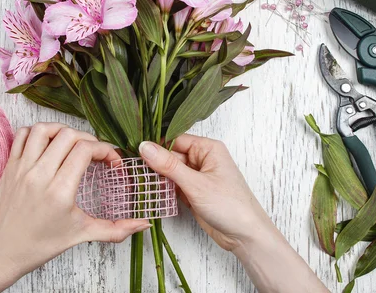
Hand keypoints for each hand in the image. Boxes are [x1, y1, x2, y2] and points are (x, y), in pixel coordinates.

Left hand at [0, 123, 150, 292]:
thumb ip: (116, 229)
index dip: (105, 150)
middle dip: (89, 140)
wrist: (4, 251)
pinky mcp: (10, 166)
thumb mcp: (82, 234)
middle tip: (96, 154)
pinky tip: (49, 144)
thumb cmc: (41, 243)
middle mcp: (39, 175)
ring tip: (73, 143)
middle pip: (68, 136)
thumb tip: (144, 225)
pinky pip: (22, 135)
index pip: (85, 150)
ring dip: (63, 131)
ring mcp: (22, 168)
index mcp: (59, 191)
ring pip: (44, 129)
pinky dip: (38, 133)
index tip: (112, 162)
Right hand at [139, 134, 328, 292]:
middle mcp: (203, 159)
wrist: (245, 236)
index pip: (175, 140)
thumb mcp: (195, 184)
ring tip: (137, 181)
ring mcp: (197, 177)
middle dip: (154, 164)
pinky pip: (173, 186)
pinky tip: (150, 192)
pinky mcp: (193, 192)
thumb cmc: (230, 205)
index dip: (156, 145)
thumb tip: (145, 147)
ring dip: (157, 178)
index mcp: (208, 148)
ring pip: (170, 172)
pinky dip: (163, 190)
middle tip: (131, 170)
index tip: (135, 151)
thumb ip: (169, 165)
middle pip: (171, 156)